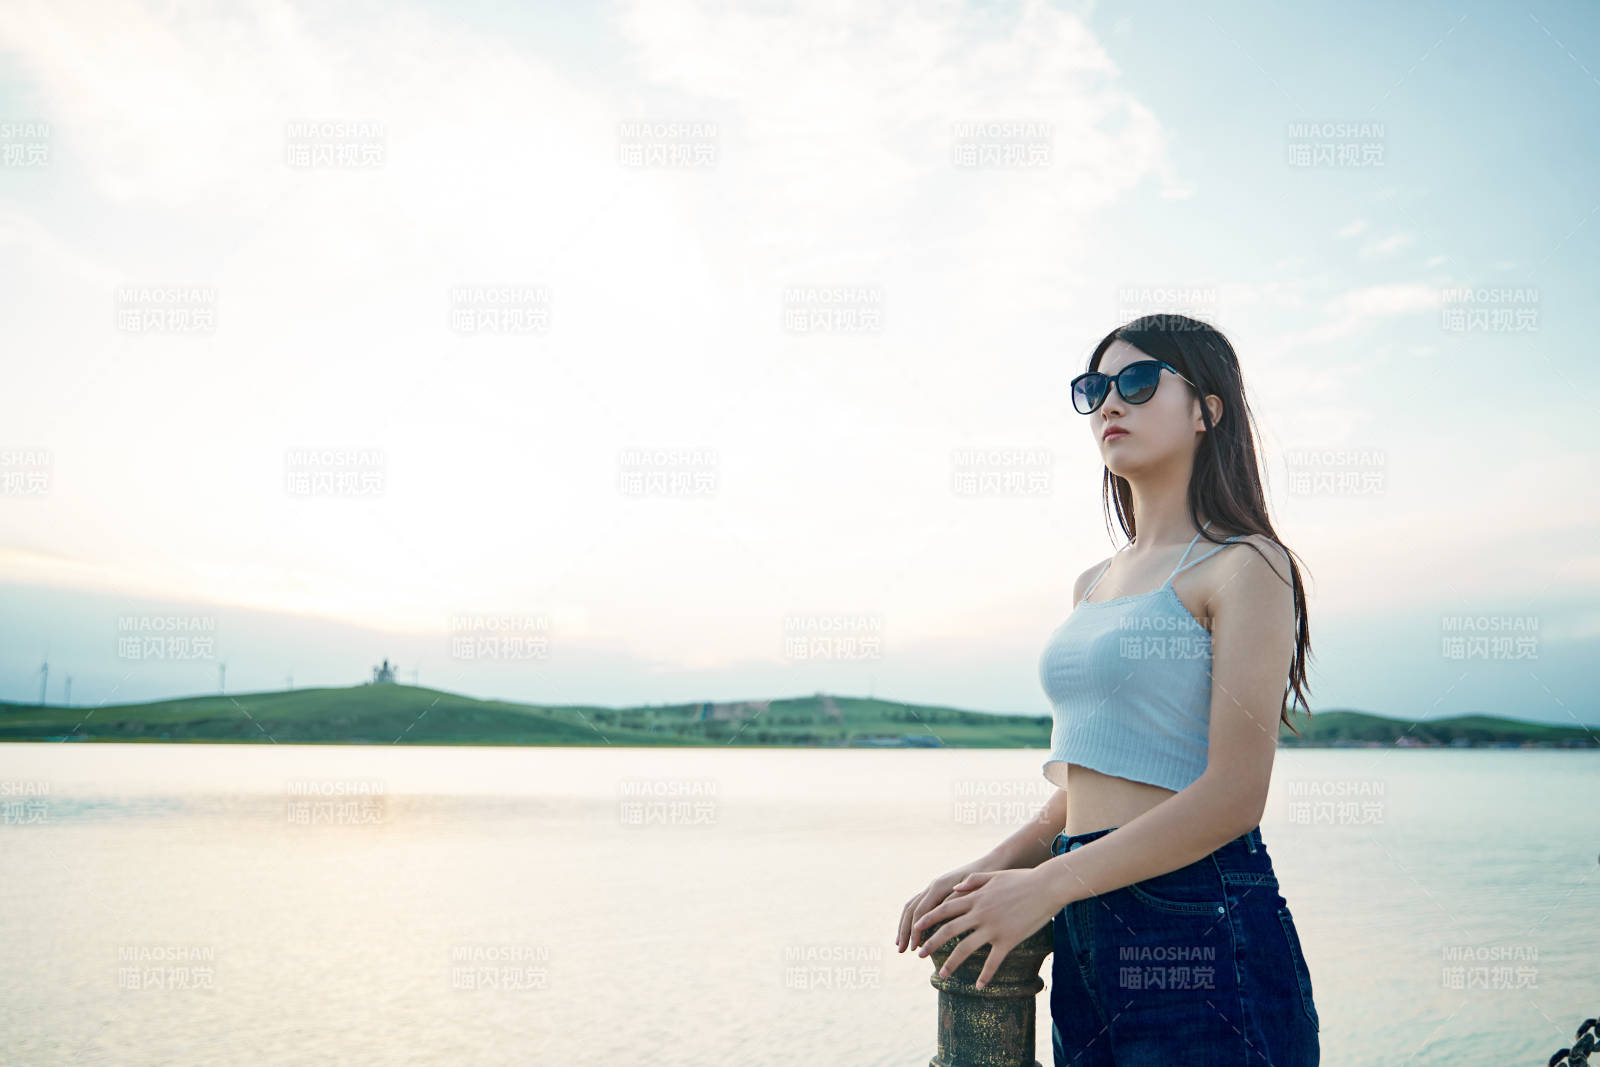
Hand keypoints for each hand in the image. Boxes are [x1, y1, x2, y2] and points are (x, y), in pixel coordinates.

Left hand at [909, 867, 1061, 989]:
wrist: (1047, 886)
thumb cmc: (1022, 879)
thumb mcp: (994, 876)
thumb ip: (973, 881)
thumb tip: (955, 887)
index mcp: (975, 897)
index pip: (945, 909)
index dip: (928, 919)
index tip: (915, 929)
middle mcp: (980, 913)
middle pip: (949, 930)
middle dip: (932, 943)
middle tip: (920, 954)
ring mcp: (993, 927)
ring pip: (966, 948)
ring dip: (951, 962)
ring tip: (942, 975)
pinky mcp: (1008, 939)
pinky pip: (993, 961)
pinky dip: (985, 975)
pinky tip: (978, 986)